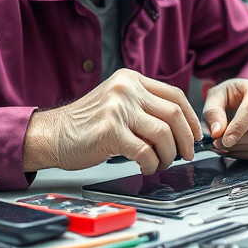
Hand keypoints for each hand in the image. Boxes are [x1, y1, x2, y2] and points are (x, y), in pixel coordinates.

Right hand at [23, 69, 200, 173]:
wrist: (52, 134)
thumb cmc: (85, 124)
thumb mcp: (117, 102)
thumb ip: (143, 105)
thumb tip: (179, 126)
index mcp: (131, 80)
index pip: (175, 95)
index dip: (190, 117)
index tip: (195, 134)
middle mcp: (126, 90)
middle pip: (173, 114)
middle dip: (186, 139)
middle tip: (186, 154)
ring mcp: (118, 109)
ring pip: (163, 134)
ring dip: (168, 155)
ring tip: (161, 163)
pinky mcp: (110, 131)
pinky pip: (145, 151)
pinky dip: (151, 164)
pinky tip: (146, 167)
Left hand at [202, 79, 247, 160]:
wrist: (247, 99)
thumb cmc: (233, 96)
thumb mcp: (216, 96)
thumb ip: (213, 111)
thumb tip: (217, 131)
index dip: (238, 127)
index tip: (225, 140)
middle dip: (240, 142)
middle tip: (220, 144)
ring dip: (243, 151)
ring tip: (227, 146)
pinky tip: (238, 150)